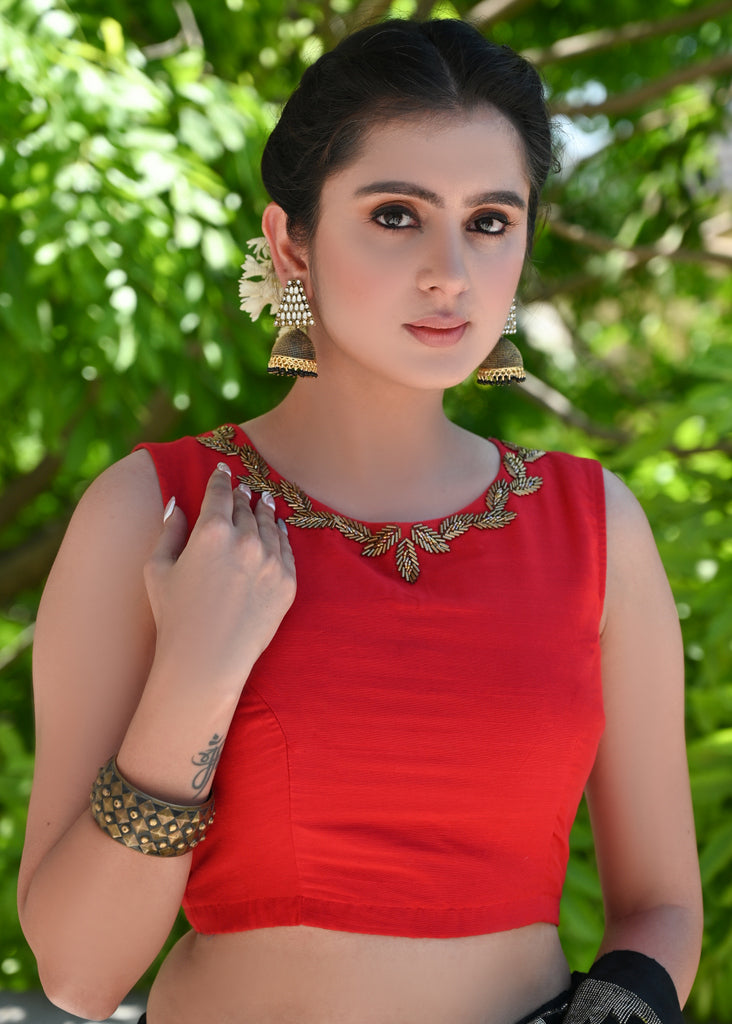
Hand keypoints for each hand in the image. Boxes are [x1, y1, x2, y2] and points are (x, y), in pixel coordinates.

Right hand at [144, 462, 296, 695]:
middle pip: (247, 507)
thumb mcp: (158, 568)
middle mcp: (246, 539)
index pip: (220, 493)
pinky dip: (282, 536)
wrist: (207, 660)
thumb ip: (169, 530)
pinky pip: (286, 550)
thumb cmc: (174, 616)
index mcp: (211, 531)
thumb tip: (176, 504)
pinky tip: (279, 528)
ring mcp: (271, 561)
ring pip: (270, 524)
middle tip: (244, 487)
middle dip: (243, 495)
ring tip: (263, 500)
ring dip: (265, 510)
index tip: (223, 470)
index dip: (221, 478)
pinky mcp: (287, 582)